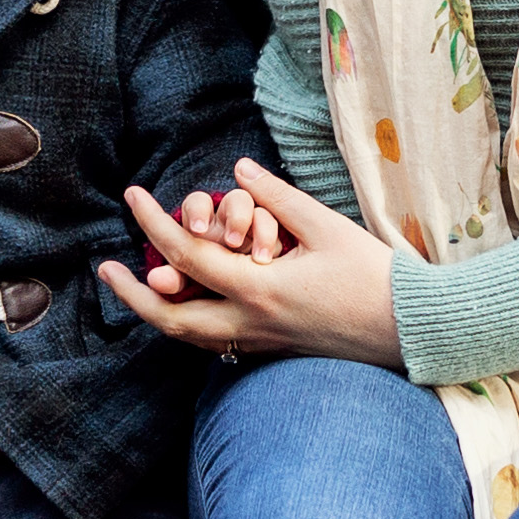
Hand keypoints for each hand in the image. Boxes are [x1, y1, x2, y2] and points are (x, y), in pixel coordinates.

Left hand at [101, 157, 404, 364]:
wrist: (410, 330)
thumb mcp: (325, 226)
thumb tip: (238, 168)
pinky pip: (216, 342)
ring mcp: (261, 343)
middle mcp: (252, 323)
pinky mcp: (273, 350)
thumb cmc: (375, 276)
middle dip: (132, 294)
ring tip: (140, 284)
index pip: (187, 254)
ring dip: (157, 312)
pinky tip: (187, 302)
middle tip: (107, 268)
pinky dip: (190, 322)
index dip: (152, 222)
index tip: (132, 195)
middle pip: (171, 317)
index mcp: (260, 288)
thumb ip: (277, 197)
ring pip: (190, 337)